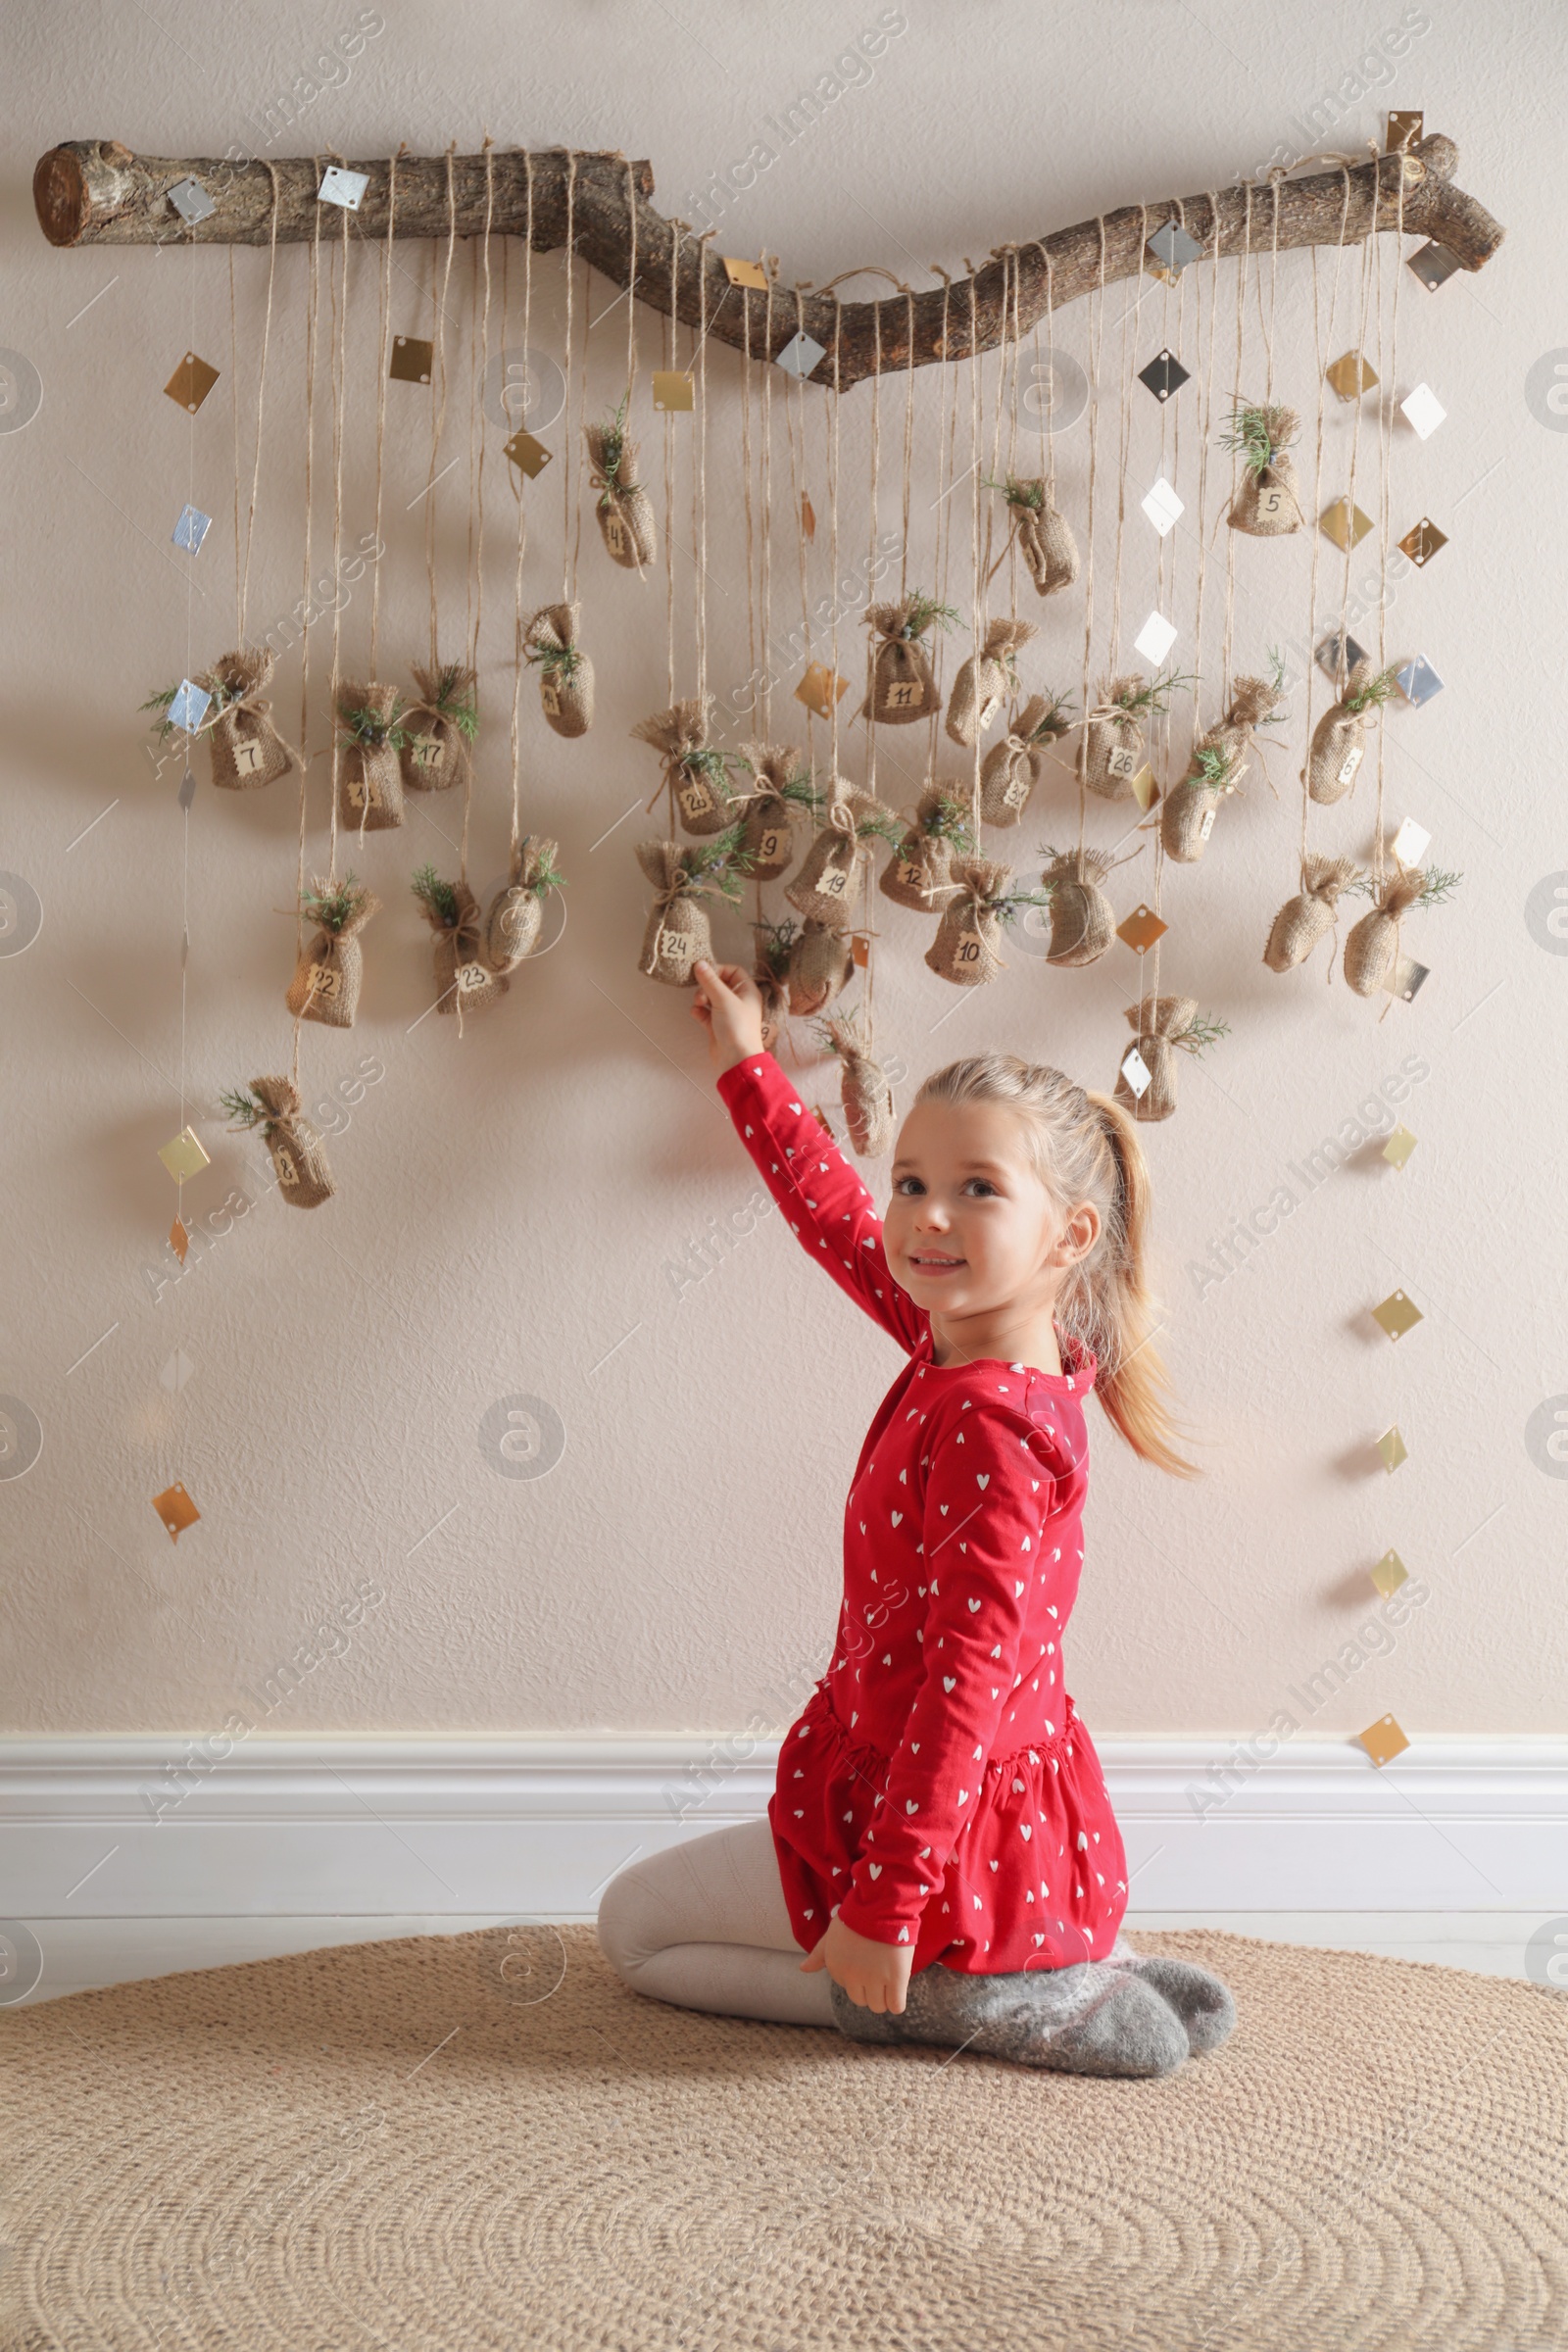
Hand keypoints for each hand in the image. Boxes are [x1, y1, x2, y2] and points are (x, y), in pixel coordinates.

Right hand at [691, 959, 766, 1073]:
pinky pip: (705, 1013)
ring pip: (710, 998)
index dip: (719, 970)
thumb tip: (699, 963)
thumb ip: (710, 981)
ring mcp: (727, 1014)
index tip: (705, 973)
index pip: (733, 971)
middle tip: (701, 993)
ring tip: (698, 1004)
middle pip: (719, 984)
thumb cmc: (736, 1026)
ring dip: (701, 998)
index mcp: (747, 991)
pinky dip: (699, 1011)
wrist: (736, 1059)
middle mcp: (738, 1001)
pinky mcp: (716, 1026)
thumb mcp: (723, 999)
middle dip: (707, 986)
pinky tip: (695, 1013)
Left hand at [799, 1912, 915, 2014]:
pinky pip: (896, 2006)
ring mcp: (875, 1979)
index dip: (858, 1975)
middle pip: (862, 2000)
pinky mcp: (896, 1979)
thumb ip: (818, 1954)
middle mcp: (852, 1977)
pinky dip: (897, 2001)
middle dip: (870, 1989)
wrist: (881, 1903)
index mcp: (836, 1967)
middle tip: (879, 1968)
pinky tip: (898, 1987)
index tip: (865, 1958)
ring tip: (890, 1976)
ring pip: (878, 2006)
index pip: (847, 1988)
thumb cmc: (857, 1916)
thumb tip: (803, 1969)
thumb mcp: (832, 1934)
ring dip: (884, 1996)